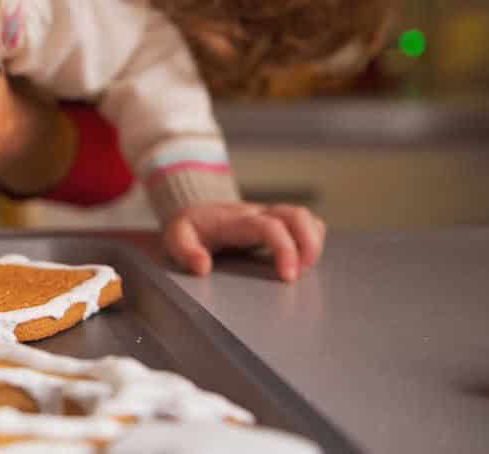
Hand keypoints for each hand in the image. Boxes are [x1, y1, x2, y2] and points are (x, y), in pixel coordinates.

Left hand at [163, 202, 326, 281]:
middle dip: (309, 246)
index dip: (285, 249)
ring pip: (305, 218)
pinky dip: (311, 240)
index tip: (287, 277)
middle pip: (297, 215)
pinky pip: (305, 224)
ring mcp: (269, 216)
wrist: (192, 211)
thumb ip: (185, 252)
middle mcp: (257, 214)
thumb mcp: (175, 237)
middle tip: (299, 274)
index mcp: (236, 220)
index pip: (271, 226)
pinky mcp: (277, 223)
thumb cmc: (187, 227)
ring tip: (301, 271)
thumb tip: (202, 268)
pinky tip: (301, 261)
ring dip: (313, 244)